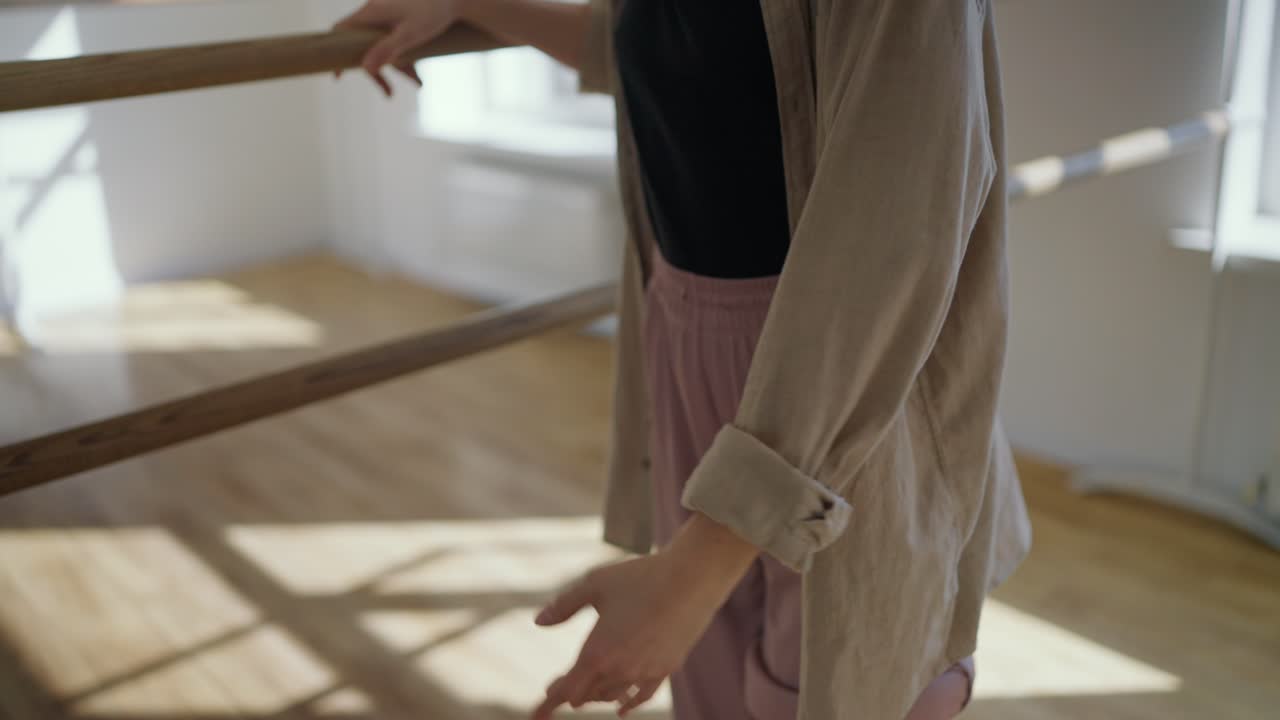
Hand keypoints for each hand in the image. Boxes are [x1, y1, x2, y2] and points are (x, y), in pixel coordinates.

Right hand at [333, 0, 461, 95]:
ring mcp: (386, 18)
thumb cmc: (432, 12)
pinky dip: (406, 59)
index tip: (338, 74)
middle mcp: (374, 14)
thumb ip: (386, 50)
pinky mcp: (398, 22)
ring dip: (398, 68)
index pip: (340, 31)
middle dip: (377, 72)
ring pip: (382, 49)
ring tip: (418, 83)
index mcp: (370, 13)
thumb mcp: (409, 34)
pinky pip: (394, 45)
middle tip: (389, 93)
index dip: (336, 53)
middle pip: (363, 47)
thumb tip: (364, 68)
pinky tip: (420, 75)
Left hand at [531, 513, 758, 717]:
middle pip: (587, 694)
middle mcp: (621, 669)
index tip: (536, 716)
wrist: (692, 579)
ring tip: (584, 692)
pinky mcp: (667, 668)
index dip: (549, 702)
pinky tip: (622, 708)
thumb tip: (539, 622)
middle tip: (554, 688)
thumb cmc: (640, 577)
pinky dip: (628, 703)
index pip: (566, 688)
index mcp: (597, 652)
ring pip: (612, 695)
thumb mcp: (593, 584)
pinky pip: (641, 695)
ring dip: (594, 695)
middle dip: (568, 693)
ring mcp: (646, 672)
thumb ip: (564, 606)